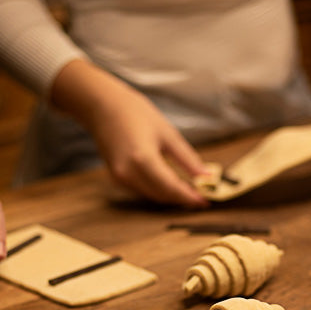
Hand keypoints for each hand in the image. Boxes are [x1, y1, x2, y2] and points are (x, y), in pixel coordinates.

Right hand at [51, 60, 210, 208]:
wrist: (103, 107)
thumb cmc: (136, 114)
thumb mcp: (168, 133)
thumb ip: (187, 159)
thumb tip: (207, 177)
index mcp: (143, 159)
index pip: (171, 187)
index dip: (190, 197)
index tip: (206, 202)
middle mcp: (129, 173)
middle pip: (162, 196)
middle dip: (182, 198)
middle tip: (202, 196)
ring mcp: (120, 178)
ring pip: (152, 196)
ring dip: (171, 196)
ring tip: (190, 190)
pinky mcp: (117, 178)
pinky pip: (142, 191)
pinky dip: (158, 190)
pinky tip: (171, 184)